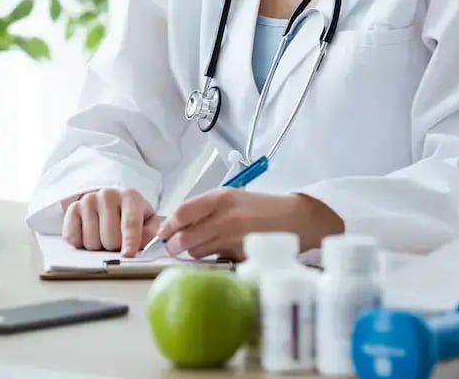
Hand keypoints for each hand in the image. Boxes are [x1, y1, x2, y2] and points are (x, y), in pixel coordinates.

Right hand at [61, 188, 160, 256]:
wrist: (109, 201)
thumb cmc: (130, 215)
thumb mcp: (147, 221)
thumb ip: (150, 234)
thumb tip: (144, 246)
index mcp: (130, 197)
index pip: (130, 223)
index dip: (130, 241)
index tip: (128, 255)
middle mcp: (108, 195)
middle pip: (110, 238)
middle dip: (114, 247)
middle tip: (117, 242)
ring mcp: (88, 200)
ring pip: (91, 242)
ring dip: (98, 247)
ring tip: (103, 236)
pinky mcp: (72, 209)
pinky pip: (73, 237)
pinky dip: (80, 243)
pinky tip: (89, 234)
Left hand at [157, 190, 342, 259]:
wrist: (296, 218)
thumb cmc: (261, 208)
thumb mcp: (232, 197)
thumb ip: (206, 208)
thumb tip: (178, 223)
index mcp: (220, 198)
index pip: (182, 212)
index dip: (168, 225)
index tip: (163, 232)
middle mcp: (225, 217)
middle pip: (185, 237)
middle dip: (174, 245)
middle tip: (173, 247)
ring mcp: (234, 238)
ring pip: (197, 252)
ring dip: (193, 253)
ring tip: (200, 247)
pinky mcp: (242, 255)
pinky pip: (216, 261)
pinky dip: (213, 260)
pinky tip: (220, 253)